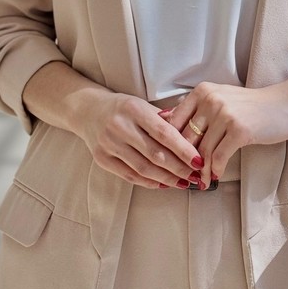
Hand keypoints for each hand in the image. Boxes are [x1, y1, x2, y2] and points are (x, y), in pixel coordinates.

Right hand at [77, 91, 204, 189]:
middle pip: (155, 154)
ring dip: (167, 179)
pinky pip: (129, 175)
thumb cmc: (123, 107)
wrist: (88, 110)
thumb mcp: (143, 105)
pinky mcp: (102, 158)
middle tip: (196, 177)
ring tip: (183, 183)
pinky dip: (149, 182)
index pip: (164, 133)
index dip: (183, 149)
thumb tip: (193, 138)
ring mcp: (109, 144)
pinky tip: (163, 183)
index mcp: (134, 109)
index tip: (199, 161)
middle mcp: (120, 126)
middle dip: (179, 168)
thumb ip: (165, 120)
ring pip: (143, 168)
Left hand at [164, 76, 287, 186]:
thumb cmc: (252, 105)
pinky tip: (216, 176)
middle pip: (186, 138)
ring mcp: (225, 114)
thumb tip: (168, 123)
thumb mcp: (221, 98)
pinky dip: (216, 170)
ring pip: (202, 151)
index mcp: (202, 91)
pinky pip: (219, 157)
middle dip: (185, 161)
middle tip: (185, 176)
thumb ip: (197, 109)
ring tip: (201, 181)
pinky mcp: (239, 130)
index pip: (175, 121)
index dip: (170, 144)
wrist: (285, 104)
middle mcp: (210, 100)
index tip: (172, 160)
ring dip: (201, 170)